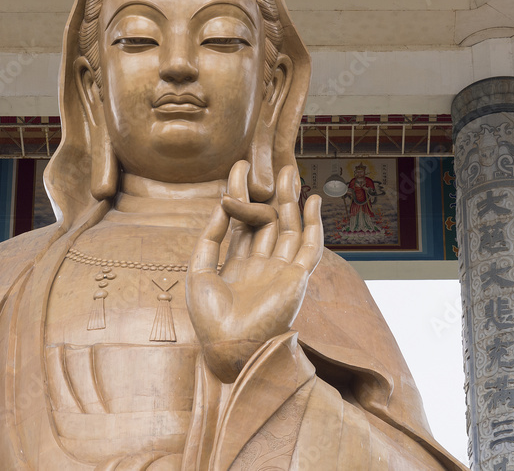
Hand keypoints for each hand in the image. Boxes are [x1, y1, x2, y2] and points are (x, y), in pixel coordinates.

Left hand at [186, 161, 323, 382]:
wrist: (228, 349)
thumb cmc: (209, 318)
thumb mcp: (199, 270)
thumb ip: (211, 237)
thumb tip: (222, 203)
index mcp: (237, 265)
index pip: (242, 221)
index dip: (242, 194)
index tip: (239, 168)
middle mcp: (260, 265)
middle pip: (268, 221)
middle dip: (270, 193)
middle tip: (271, 165)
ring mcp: (280, 271)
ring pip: (289, 228)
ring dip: (291, 201)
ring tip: (290, 172)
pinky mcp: (296, 278)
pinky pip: (309, 247)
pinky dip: (314, 224)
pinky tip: (313, 201)